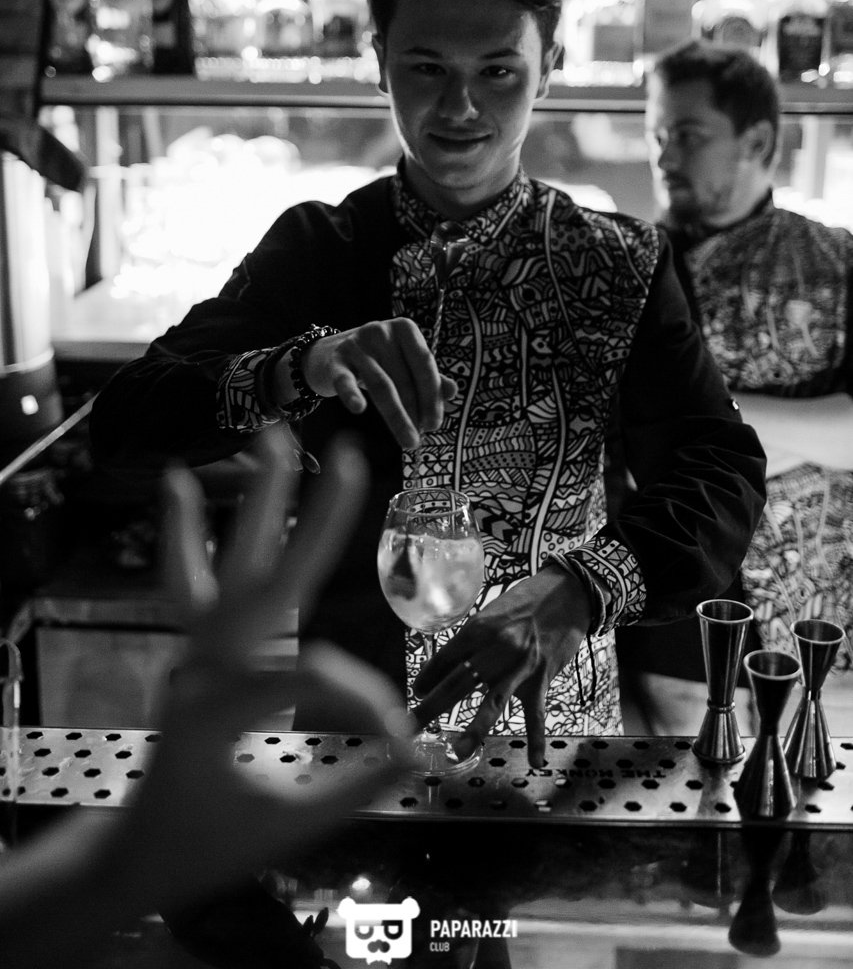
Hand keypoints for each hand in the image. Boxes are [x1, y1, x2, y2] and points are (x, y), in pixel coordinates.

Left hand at [105, 427, 413, 913]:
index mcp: (220, 706)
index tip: (397, 739)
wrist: (133, 854)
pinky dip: (187, 532)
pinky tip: (183, 481)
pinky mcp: (193, 646)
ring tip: (272, 438)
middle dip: (312, 520)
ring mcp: (192, 650)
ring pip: (224, 563)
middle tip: (346, 460)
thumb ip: (356, 786)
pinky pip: (186, 580)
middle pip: (262, 577)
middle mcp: (201, 665)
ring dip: (255, 503)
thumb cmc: (205, 845)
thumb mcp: (286, 826)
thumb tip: (422, 752)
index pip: (311, 675)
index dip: (361, 703)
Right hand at [300, 317, 457, 448]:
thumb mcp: (404, 362)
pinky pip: (345, 380)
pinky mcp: (336, 360)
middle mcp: (381, 331)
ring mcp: (357, 344)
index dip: (432, 395)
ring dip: (396, 416)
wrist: (329, 353)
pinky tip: (358, 409)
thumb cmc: (376, 360)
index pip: (424, 363)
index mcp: (404, 329)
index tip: (435, 423)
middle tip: (419, 438)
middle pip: (403, 377)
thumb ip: (428, 376)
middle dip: (415, 410)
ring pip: (381, 384)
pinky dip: (352, 394)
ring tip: (407, 440)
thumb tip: (452, 391)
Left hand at [412, 567, 593, 767]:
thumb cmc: (525, 602)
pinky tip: (535, 761)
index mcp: (479, 629)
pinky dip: (536, 738)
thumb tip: (448, 667)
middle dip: (431, 708)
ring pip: (492, 703)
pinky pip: (536, 713)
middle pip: (458, 683)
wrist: (567, 593)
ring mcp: (520, 667)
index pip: (445, 658)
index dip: (427, 678)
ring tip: (455, 752)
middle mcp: (496, 649)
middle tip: (410, 727)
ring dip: (472, 731)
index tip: (415, 694)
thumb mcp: (493, 615)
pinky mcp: (542, 678)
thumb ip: (473, 641)